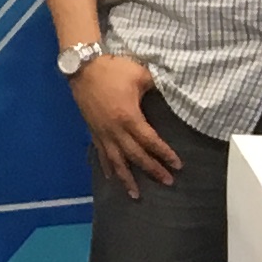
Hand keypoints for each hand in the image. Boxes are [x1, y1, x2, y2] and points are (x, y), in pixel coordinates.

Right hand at [70, 52, 177, 195]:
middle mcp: (115, 130)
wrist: (83, 67)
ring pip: (116, 161)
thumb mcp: (141, 75)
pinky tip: (112, 177)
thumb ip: (158, 88)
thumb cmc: (114, 69)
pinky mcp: (93, 131)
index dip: (165, 154)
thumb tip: (173, 95)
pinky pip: (101, 154)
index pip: (150, 142)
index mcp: (128, 117)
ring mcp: (102, 132)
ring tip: (136, 194)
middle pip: (135, 156)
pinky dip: (107, 167)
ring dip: (127, 178)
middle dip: (152, 170)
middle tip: (167, 182)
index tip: (178, 165)